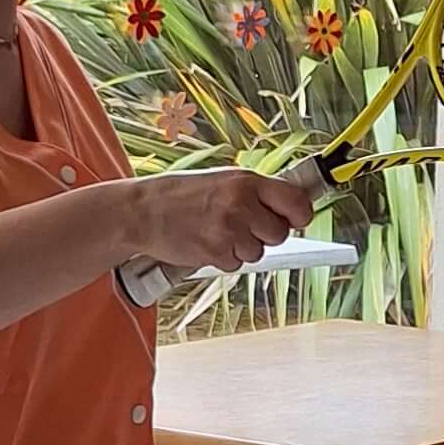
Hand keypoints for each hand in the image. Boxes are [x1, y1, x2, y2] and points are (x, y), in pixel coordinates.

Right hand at [126, 163, 318, 276]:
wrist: (143, 211)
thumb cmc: (182, 195)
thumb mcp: (223, 180)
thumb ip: (256, 192)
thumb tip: (292, 205)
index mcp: (246, 181)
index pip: (296, 201)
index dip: (300, 214)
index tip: (298, 219)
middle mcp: (241, 203)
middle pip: (280, 233)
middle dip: (265, 234)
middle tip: (243, 225)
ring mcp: (228, 229)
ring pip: (258, 252)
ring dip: (242, 247)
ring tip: (217, 231)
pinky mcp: (215, 252)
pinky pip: (235, 264)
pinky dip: (224, 258)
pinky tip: (206, 242)